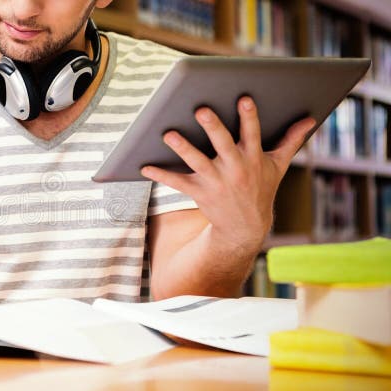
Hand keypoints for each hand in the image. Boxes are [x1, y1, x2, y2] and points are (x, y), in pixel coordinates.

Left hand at [140, 96, 315, 249]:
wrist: (246, 227)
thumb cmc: (260, 188)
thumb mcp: (277, 166)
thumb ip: (290, 141)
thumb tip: (310, 119)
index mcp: (253, 158)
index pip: (253, 133)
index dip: (249, 117)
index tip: (243, 98)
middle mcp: (235, 169)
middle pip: (223, 144)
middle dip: (213, 127)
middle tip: (200, 110)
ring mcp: (216, 181)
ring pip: (196, 162)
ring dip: (182, 147)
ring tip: (167, 133)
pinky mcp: (199, 192)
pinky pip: (177, 182)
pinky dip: (160, 174)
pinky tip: (143, 165)